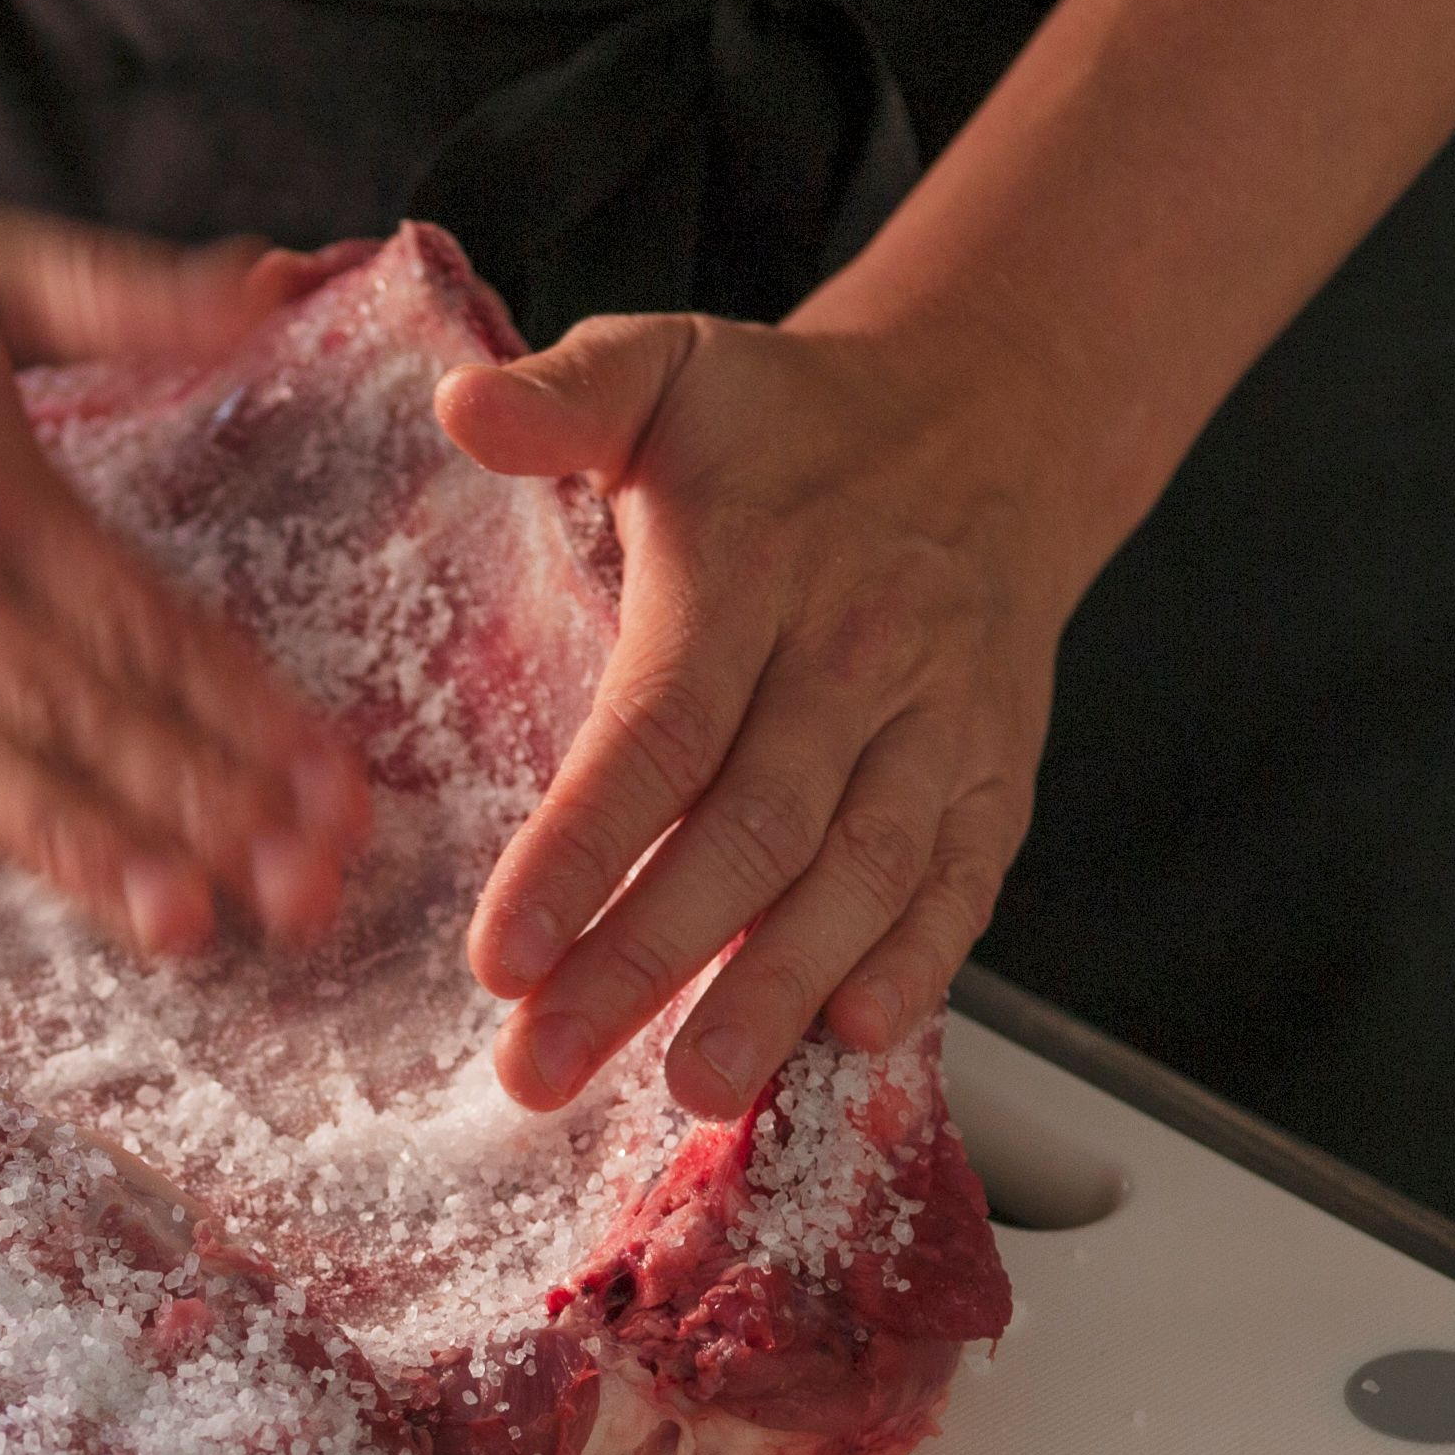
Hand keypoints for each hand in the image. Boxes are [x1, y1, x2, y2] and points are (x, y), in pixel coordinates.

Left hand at [436, 315, 1091, 1116]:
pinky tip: (858, 1038)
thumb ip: (566, 392)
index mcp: (753, 567)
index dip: (580, 851)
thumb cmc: (789, 423)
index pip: (656, 728)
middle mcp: (856, 653)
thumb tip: (461, 405)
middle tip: (545, 1064)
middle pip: (748, 831)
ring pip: (860, 873)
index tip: (499, 956)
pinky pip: (962, 879)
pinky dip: (921, 962)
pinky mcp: (993, 775)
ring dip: (779, 989)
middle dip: (644, 961)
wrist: (990, 421)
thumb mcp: (669, 366)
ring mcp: (936, 723)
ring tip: (694, 1089)